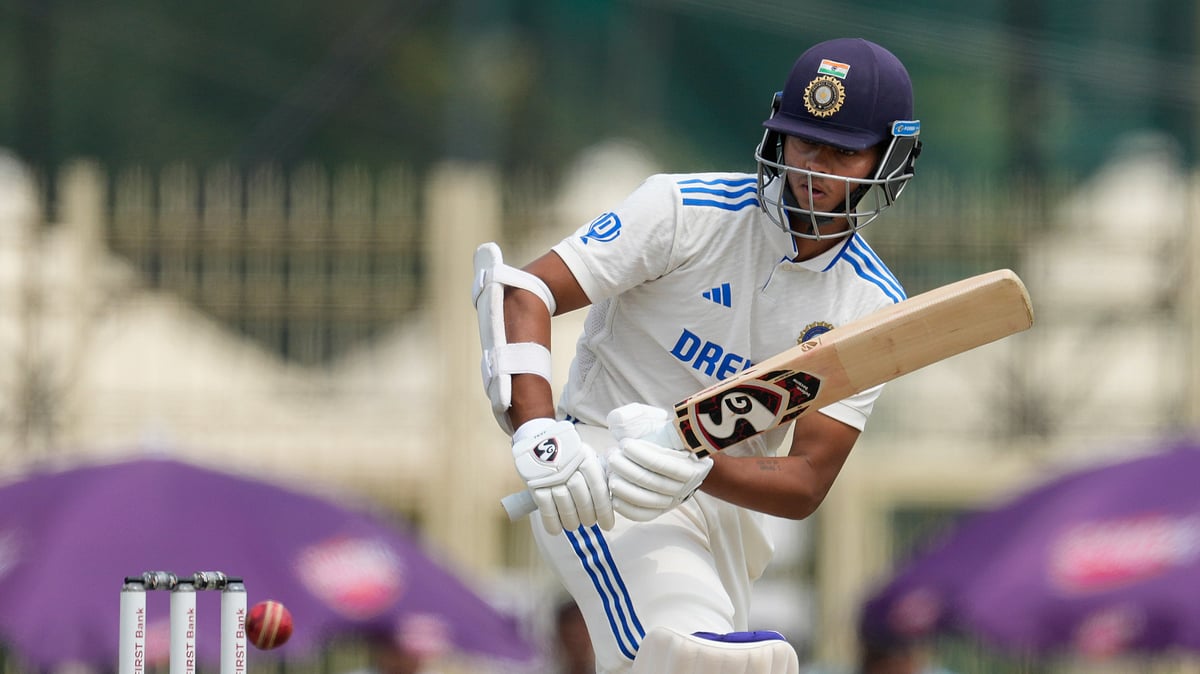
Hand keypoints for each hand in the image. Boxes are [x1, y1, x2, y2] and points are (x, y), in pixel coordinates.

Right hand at [511, 418, 614, 534]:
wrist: (540, 437)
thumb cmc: (570, 453)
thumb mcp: (588, 456)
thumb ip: (599, 475)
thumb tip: (613, 501)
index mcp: (586, 458)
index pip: (598, 489)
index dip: (604, 511)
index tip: (608, 526)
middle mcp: (569, 466)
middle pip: (581, 498)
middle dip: (588, 516)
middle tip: (590, 523)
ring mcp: (551, 475)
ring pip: (564, 504)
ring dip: (571, 520)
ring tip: (574, 526)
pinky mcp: (535, 482)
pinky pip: (545, 506)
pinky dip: (551, 521)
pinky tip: (557, 530)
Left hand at [606, 404, 712, 521]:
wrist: (669, 453)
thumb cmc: (656, 434)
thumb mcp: (651, 419)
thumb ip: (636, 415)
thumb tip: (619, 420)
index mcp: (690, 461)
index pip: (667, 464)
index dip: (643, 455)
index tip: (624, 443)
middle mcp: (685, 484)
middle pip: (654, 482)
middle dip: (628, 469)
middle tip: (610, 455)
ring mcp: (673, 499)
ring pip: (648, 500)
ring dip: (624, 487)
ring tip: (609, 471)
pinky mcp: (660, 510)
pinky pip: (644, 515)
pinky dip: (627, 508)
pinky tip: (613, 496)